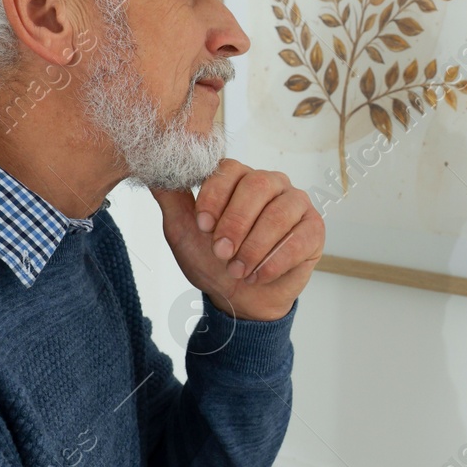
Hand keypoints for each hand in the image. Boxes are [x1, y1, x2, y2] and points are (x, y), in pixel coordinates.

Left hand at [151, 160, 323, 320]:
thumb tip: (152, 168)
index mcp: (239, 177)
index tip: (202, 226)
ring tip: (239, 270)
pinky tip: (259, 275)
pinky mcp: (315, 229)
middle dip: (236, 223)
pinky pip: (300, 238)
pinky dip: (275, 261)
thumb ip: (170, 198)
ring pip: (279, 213)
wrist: (241, 299)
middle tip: (221, 252)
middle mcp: (271, 183)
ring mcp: (296, 204)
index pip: (229, 170)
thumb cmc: (213, 261)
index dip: (215, 197)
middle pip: (258, 185)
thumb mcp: (183, 231)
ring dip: (254, 246)